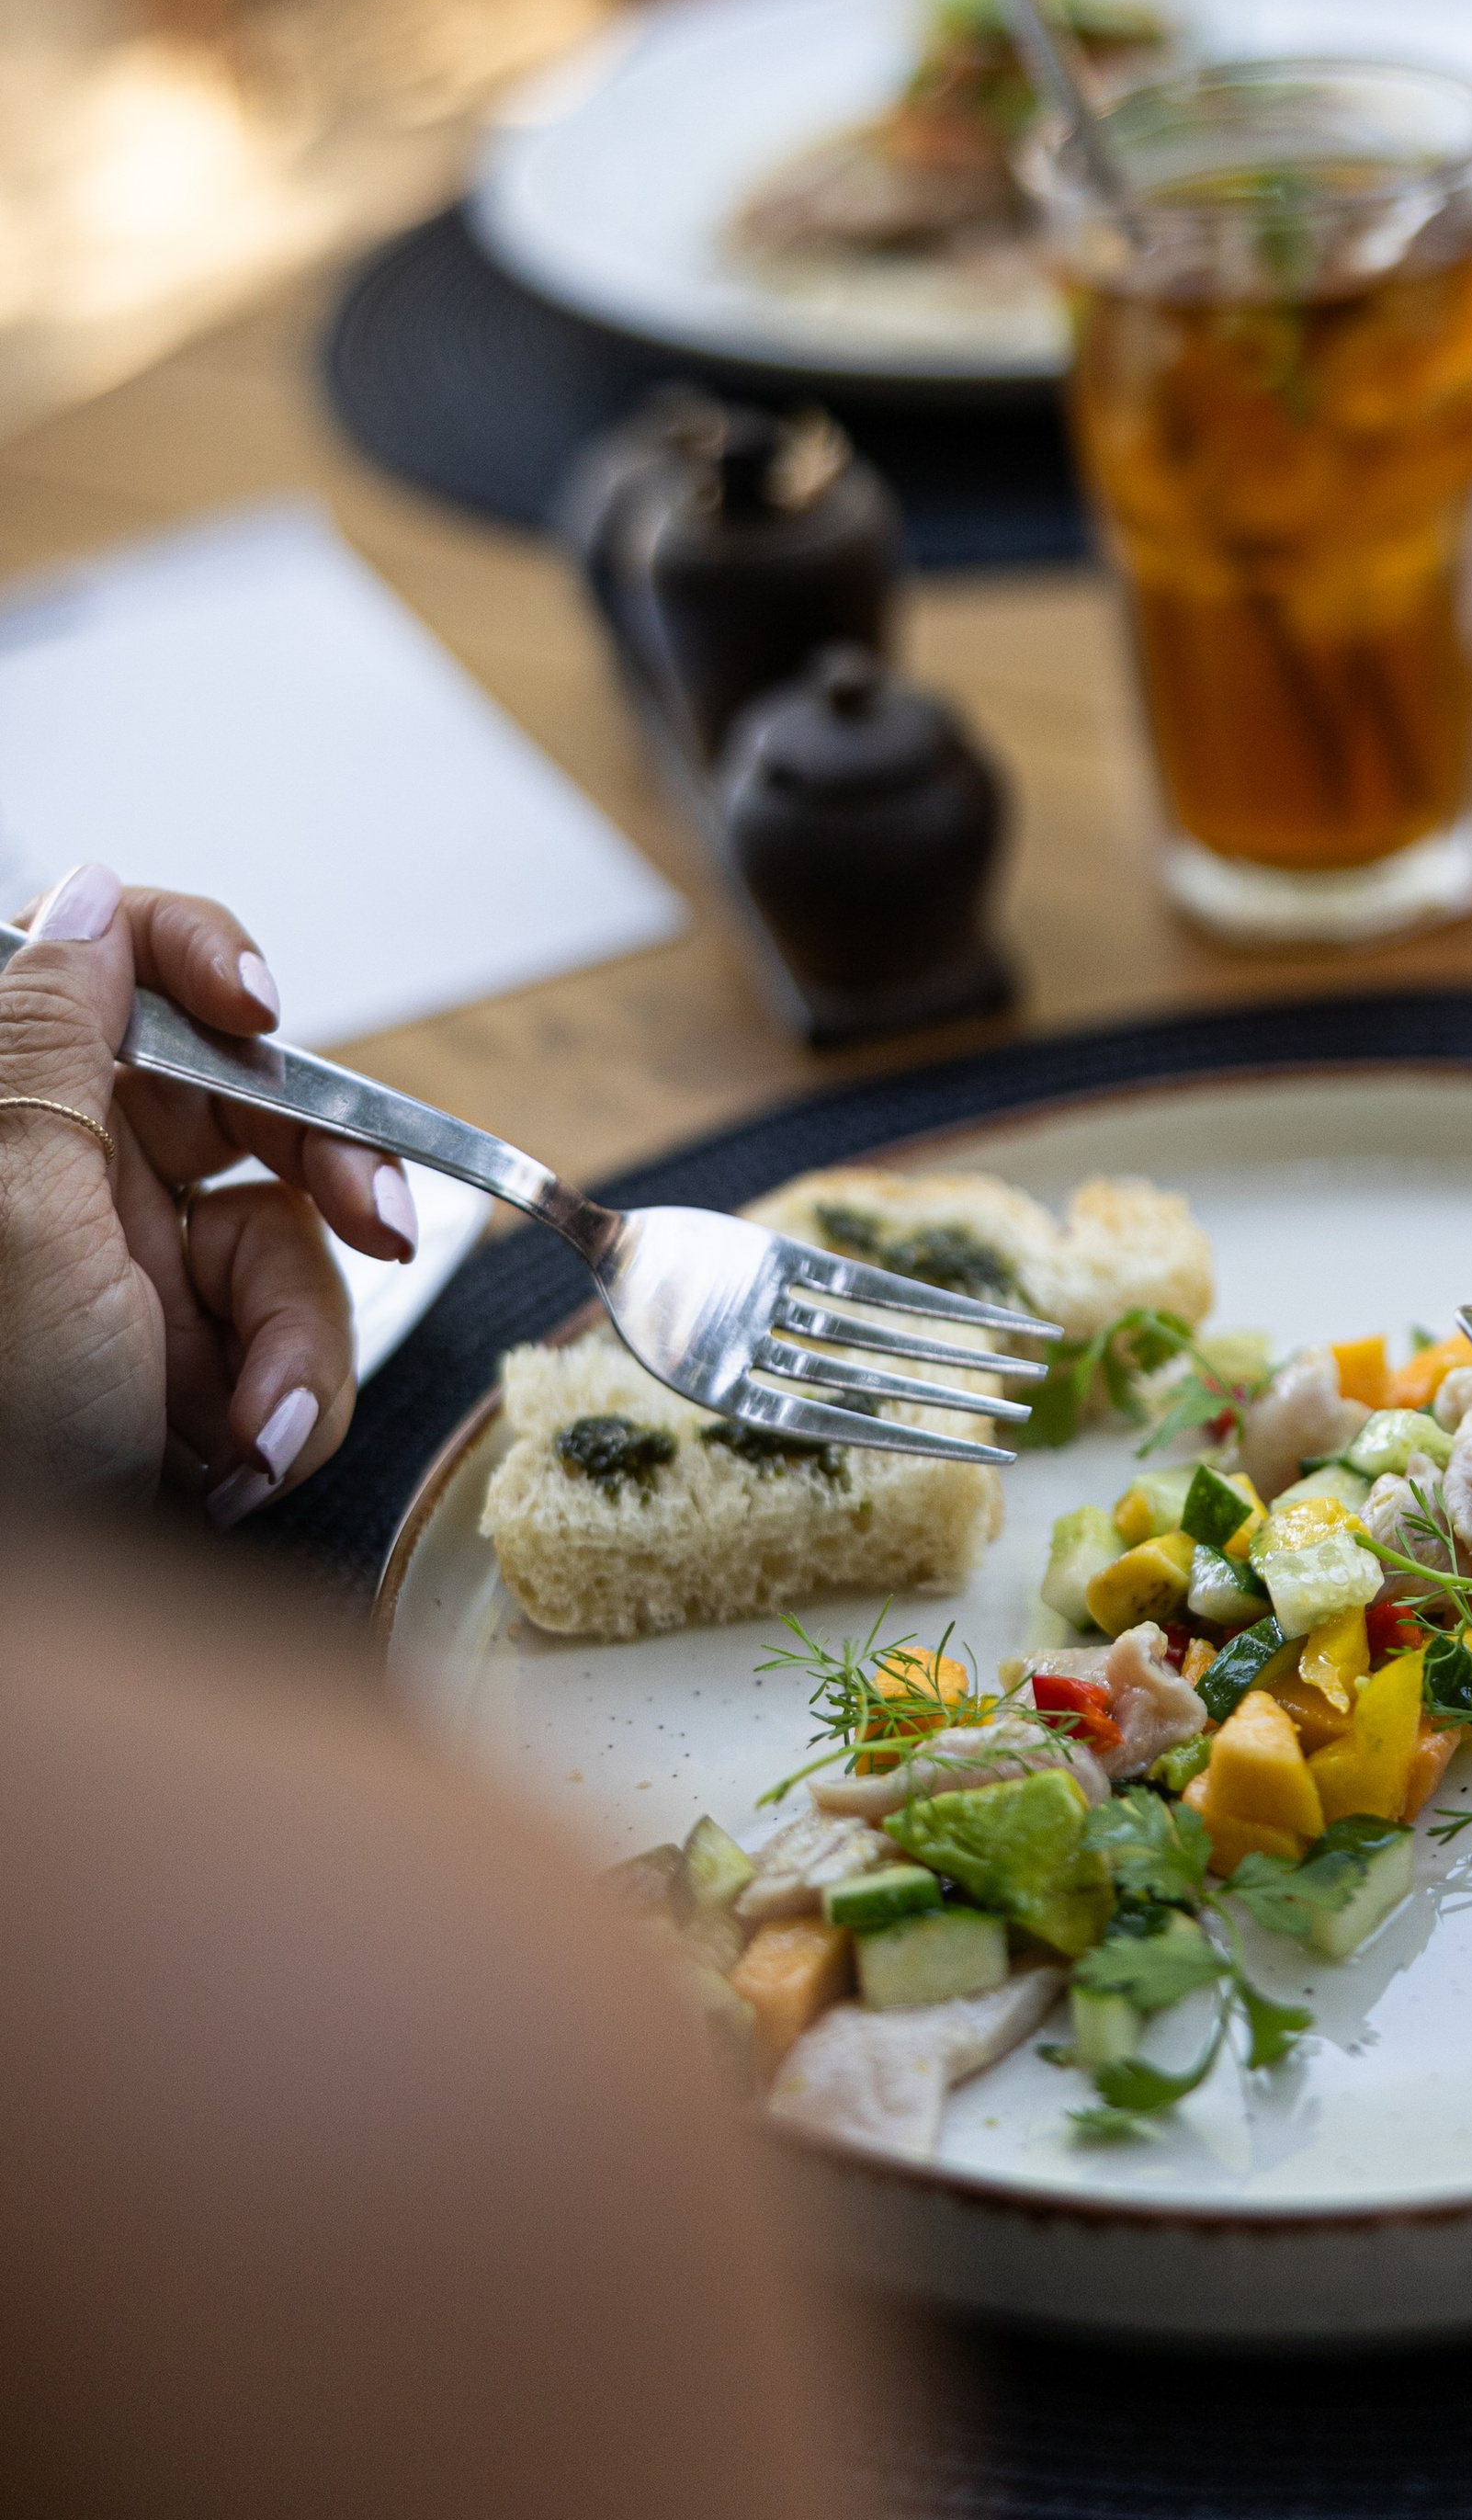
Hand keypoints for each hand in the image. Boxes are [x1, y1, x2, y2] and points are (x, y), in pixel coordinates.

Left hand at [0, 863, 418, 1518]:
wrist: (33, 1629)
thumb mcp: (18, 1216)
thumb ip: (48, 1037)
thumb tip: (87, 890)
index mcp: (14, 1115)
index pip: (113, 965)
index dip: (199, 960)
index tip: (263, 1010)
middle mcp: (70, 1178)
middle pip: (246, 1101)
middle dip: (327, 1172)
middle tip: (386, 1227)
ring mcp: (133, 1273)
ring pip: (292, 1233)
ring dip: (300, 1334)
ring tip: (250, 1426)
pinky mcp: (188, 1362)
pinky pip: (295, 1337)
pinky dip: (293, 1397)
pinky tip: (244, 1454)